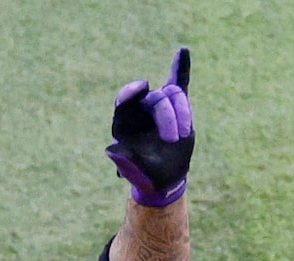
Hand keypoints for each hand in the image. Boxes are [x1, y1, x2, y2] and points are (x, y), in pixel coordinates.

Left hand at [106, 47, 193, 206]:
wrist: (164, 176)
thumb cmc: (145, 173)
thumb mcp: (135, 172)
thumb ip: (123, 161)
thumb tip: (110, 150)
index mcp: (124, 122)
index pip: (125, 100)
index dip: (132, 92)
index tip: (144, 87)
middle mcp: (140, 109)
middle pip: (155, 99)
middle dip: (167, 117)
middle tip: (172, 140)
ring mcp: (159, 105)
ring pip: (173, 94)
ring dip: (182, 113)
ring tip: (182, 136)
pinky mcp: (176, 106)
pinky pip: (179, 83)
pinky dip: (182, 68)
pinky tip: (183, 51)